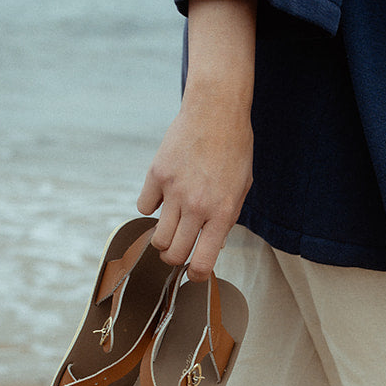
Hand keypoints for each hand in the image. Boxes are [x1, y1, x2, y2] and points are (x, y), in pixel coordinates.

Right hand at [137, 0, 256, 280]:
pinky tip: (162, 197)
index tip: (194, 272)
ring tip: (171, 227)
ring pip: (157, 237)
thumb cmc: (235, 149)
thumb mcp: (242, 187)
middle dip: (176, 258)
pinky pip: (144, 206)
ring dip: (162, 238)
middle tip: (180, 248)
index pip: (201, 263)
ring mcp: (174, 191)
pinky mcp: (157, 174)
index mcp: (222, 213)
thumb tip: (209, 243)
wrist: (217, 110)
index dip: (195, 275)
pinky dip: (151, 207)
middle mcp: (197, 207)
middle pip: (173, 254)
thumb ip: (226, 218)